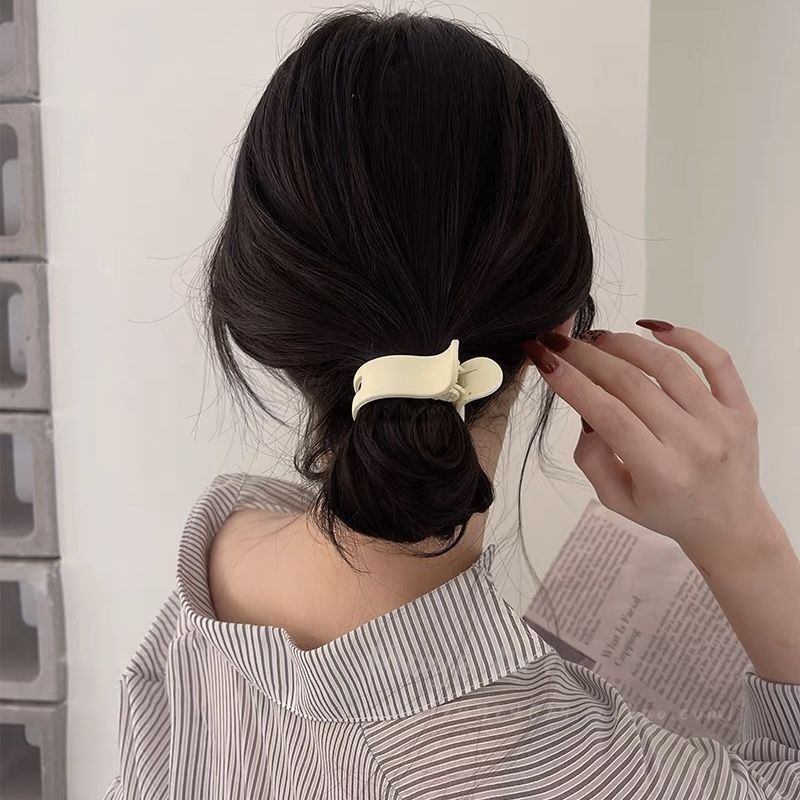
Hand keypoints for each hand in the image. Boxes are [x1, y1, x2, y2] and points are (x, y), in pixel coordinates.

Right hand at [524, 323, 783, 570]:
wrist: (731, 525)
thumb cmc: (666, 513)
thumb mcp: (615, 500)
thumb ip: (592, 457)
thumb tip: (585, 408)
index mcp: (659, 473)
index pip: (609, 414)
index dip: (572, 382)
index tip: (543, 358)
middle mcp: (693, 443)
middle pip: (632, 384)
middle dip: (588, 356)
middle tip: (560, 342)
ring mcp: (722, 422)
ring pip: (667, 365)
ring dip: (625, 344)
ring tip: (597, 339)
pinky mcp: (742, 407)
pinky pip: (716, 360)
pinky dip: (685, 336)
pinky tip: (652, 328)